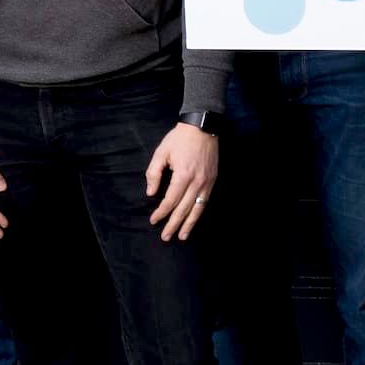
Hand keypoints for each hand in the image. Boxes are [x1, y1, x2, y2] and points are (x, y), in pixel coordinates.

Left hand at [145, 123, 218, 240]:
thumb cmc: (179, 139)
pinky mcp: (212, 180)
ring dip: (189, 224)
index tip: (153, 220)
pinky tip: (193, 220)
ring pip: (197, 208)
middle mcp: (196, 182)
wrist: (203, 127)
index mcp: (182, 175)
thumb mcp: (161, 153)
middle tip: (166, 237)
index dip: (161, 212)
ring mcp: (207, 182)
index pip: (170, 200)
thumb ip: (154, 174)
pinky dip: (199, 212)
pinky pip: (205, 201)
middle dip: (174, 224)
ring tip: (182, 236)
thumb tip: (151, 193)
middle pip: (184, 209)